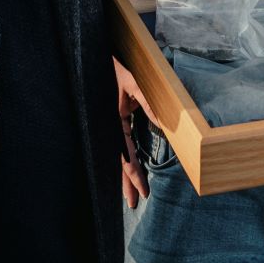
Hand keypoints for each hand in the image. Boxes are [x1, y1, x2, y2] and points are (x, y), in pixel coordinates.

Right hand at [115, 58, 155, 207]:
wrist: (99, 59)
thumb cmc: (116, 69)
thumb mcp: (134, 83)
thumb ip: (148, 102)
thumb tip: (164, 123)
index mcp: (115, 123)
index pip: (126, 156)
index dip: (135, 175)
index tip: (144, 191)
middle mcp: (111, 128)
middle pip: (120, 162)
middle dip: (128, 182)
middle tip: (135, 203)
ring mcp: (111, 126)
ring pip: (118, 156)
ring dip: (124, 175)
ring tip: (130, 194)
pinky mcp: (115, 121)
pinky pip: (120, 145)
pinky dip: (124, 159)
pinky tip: (128, 168)